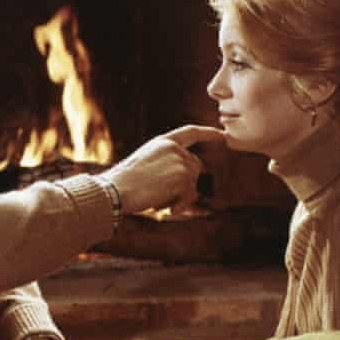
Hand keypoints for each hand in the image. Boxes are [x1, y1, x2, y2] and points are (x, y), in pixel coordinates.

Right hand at [100, 124, 224, 214]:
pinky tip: (162, 206)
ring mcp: (180, 161)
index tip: (223, 136)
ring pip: (193, 183)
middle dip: (185, 184)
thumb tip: (192, 181)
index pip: (191, 133)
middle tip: (162, 197)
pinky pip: (190, 196)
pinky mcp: (183, 176)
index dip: (208, 133)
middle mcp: (174, 148)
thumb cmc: (126, 183)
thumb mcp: (147, 165)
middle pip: (195, 167)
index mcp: (163, 142)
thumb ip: (168, 165)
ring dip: (178, 197)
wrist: (116, 189)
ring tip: (156, 199)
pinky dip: (179, 205)